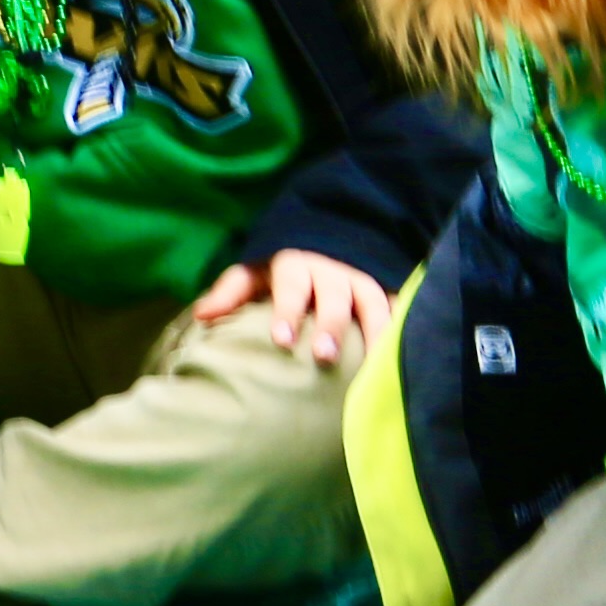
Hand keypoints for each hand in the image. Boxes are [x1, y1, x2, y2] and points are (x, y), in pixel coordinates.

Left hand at [191, 249, 393, 369]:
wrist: (328, 241)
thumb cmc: (283, 270)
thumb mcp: (255, 273)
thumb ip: (231, 292)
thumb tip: (201, 316)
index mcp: (296, 263)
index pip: (290, 284)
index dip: (286, 309)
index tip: (280, 339)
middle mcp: (332, 270)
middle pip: (332, 295)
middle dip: (329, 324)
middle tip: (323, 357)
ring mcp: (362, 279)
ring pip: (371, 301)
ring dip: (372, 330)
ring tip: (371, 365)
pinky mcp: (386, 291)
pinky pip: (397, 307)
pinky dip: (401, 326)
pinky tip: (403, 354)